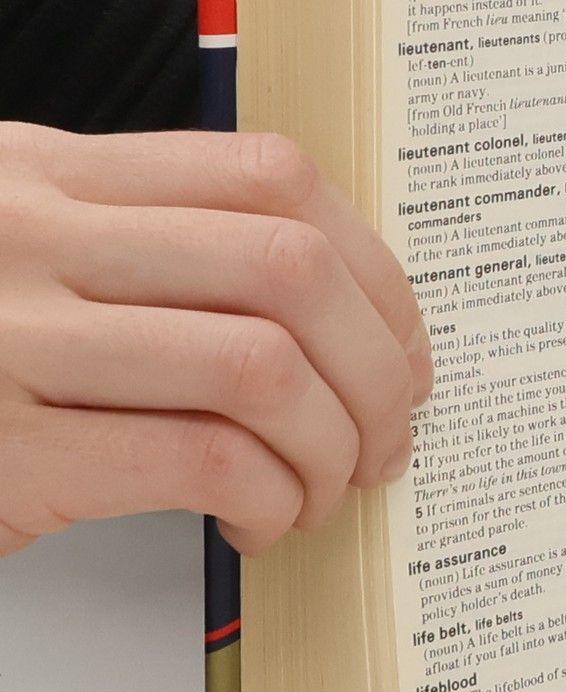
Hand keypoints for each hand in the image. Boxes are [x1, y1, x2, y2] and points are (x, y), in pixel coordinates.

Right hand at [0, 123, 430, 557]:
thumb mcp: (22, 250)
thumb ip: (145, 244)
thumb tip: (333, 303)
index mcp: (48, 171)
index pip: (268, 177)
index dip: (373, 266)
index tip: (400, 340)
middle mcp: (32, 237)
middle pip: (287, 272)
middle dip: (377, 367)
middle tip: (388, 431)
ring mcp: (13, 341)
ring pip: (259, 368)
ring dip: (332, 444)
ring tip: (327, 486)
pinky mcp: (10, 453)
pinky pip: (201, 460)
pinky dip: (268, 498)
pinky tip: (261, 520)